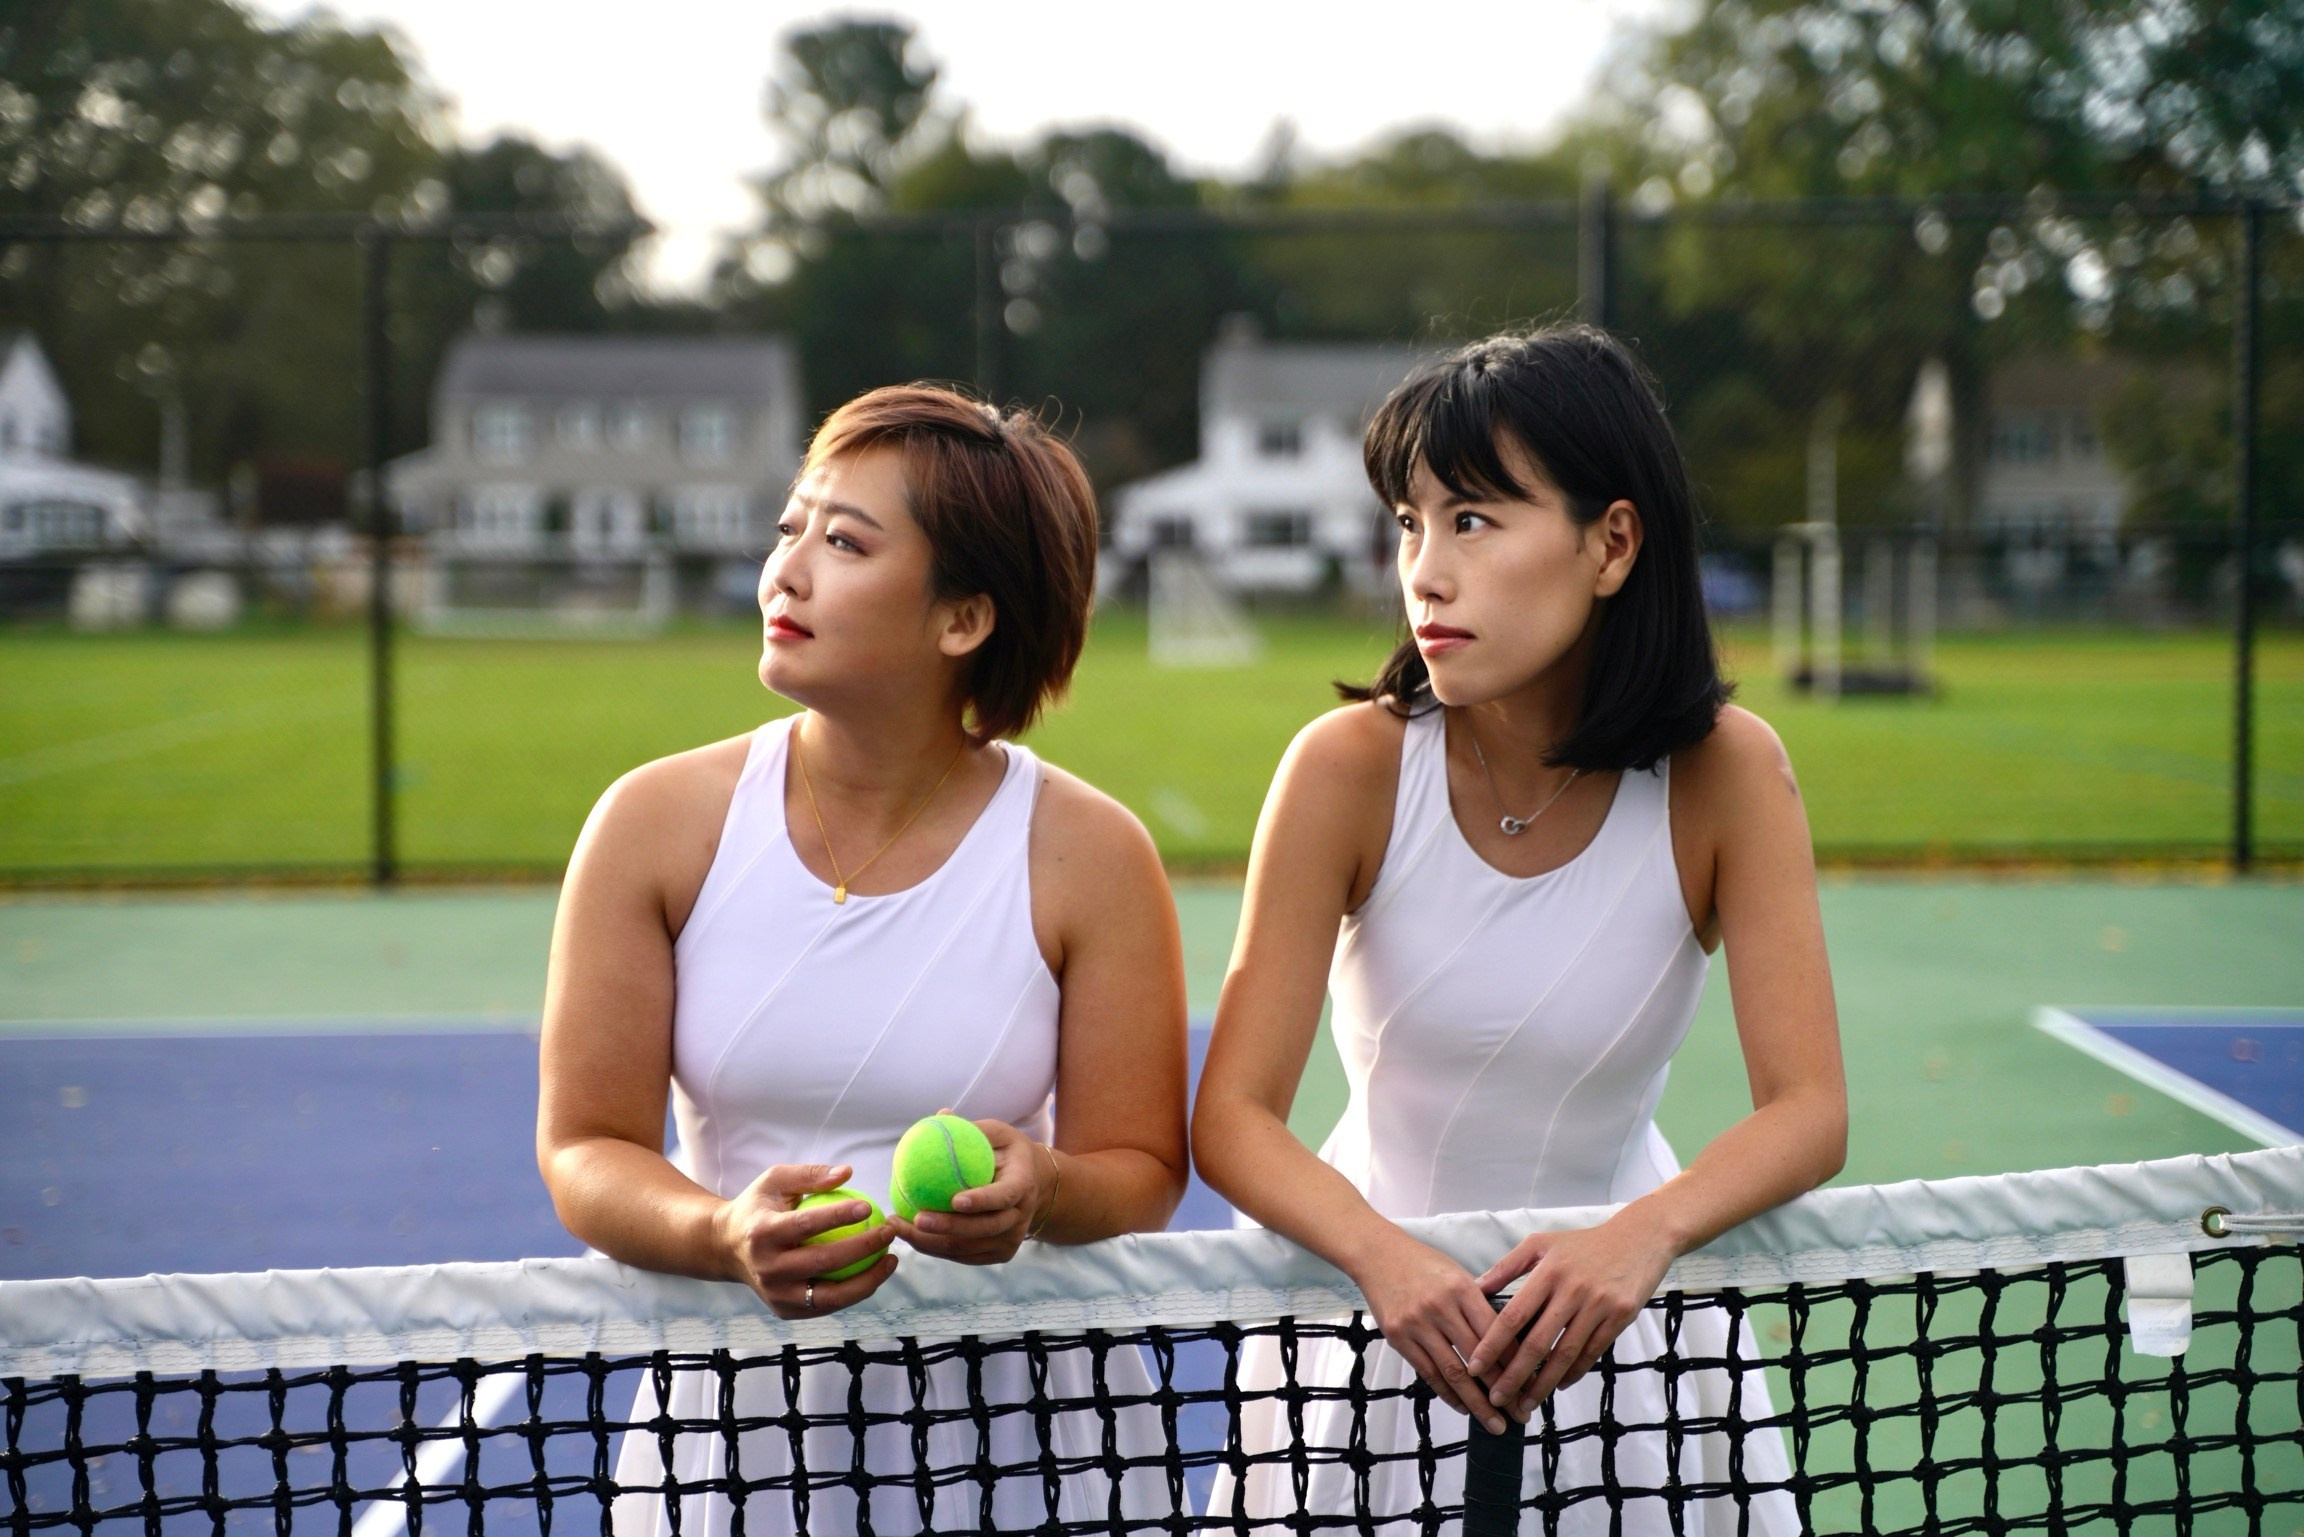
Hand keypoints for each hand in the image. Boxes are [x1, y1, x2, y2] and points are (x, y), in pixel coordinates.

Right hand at [716, 1162, 896, 1319]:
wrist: (726, 1247)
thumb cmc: (758, 1207)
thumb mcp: (776, 1180)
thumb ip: (810, 1175)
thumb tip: (848, 1172)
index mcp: (761, 1233)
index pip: (807, 1225)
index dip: (839, 1216)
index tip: (869, 1207)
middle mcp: (766, 1268)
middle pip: (824, 1262)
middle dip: (864, 1247)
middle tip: (890, 1231)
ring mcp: (775, 1294)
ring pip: (830, 1296)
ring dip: (869, 1279)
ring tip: (892, 1259)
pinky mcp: (784, 1311)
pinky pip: (827, 1306)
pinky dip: (855, 1292)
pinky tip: (875, 1273)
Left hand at [887, 1114, 1049, 1265]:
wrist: (1035, 1185)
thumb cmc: (1008, 1153)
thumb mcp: (998, 1133)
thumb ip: (973, 1128)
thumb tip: (941, 1114)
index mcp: (1023, 1184)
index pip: (1004, 1196)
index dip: (981, 1201)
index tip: (954, 1200)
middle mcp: (1020, 1217)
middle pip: (984, 1229)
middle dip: (948, 1227)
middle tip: (915, 1218)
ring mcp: (1011, 1240)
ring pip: (968, 1248)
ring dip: (931, 1242)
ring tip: (900, 1228)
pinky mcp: (999, 1253)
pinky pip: (963, 1256)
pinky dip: (935, 1249)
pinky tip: (910, 1236)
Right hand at [1351, 1232, 1511, 1434]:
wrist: (1377, 1254)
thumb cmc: (1423, 1263)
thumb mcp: (1456, 1273)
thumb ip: (1478, 1304)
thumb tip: (1507, 1340)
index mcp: (1462, 1289)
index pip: (1497, 1333)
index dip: (1517, 1362)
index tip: (1533, 1384)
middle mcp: (1441, 1307)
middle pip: (1479, 1358)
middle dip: (1503, 1391)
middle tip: (1521, 1414)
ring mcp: (1417, 1324)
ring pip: (1454, 1373)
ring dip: (1477, 1403)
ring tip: (1496, 1424)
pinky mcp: (1398, 1338)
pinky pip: (1429, 1373)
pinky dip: (1448, 1394)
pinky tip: (1463, 1407)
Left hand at [1466, 1216, 1675, 1419]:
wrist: (1639, 1238)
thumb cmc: (1583, 1243)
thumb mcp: (1541, 1243)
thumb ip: (1507, 1266)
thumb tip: (1475, 1288)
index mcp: (1548, 1271)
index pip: (1513, 1316)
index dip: (1493, 1344)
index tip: (1475, 1366)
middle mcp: (1572, 1289)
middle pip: (1537, 1342)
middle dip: (1514, 1376)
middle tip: (1497, 1400)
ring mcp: (1598, 1305)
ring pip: (1565, 1354)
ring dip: (1543, 1384)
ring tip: (1526, 1404)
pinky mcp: (1620, 1316)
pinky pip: (1592, 1352)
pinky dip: (1574, 1372)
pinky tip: (1558, 1385)